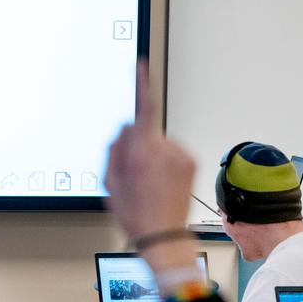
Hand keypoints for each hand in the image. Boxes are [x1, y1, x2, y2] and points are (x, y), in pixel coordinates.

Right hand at [103, 61, 195, 243]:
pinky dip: (163, 163)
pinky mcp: (191, 163)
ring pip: (158, 143)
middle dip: (135, 145)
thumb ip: (115, 150)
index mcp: (144, 152)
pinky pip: (171, 153)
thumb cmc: (136, 215)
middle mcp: (166, 150)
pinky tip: (159, 183)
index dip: (143, 84)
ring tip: (147, 184)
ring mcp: (182, 156)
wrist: (164, 236)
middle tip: (131, 174)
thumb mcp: (110, 182)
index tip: (143, 65)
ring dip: (151, 156)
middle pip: (145, 131)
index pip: (144, 108)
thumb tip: (125, 131)